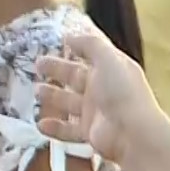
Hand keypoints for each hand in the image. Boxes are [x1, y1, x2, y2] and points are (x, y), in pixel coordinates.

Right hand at [36, 30, 169, 164]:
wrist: (133, 134)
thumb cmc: (121, 92)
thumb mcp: (108, 59)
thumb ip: (90, 44)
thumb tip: (70, 36)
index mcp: (112, 69)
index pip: (91, 56)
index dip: (75, 49)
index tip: (56, 42)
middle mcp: (104, 89)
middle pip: (76, 77)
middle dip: (57, 70)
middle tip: (38, 65)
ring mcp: (97, 112)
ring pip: (70, 102)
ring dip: (53, 97)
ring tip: (36, 92)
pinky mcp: (90, 133)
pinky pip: (69, 130)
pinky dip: (55, 128)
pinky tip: (40, 124)